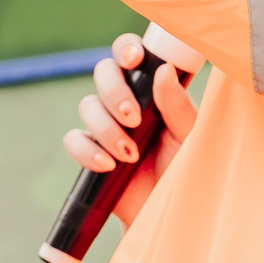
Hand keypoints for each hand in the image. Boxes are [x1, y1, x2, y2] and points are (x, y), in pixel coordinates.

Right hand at [63, 32, 197, 228]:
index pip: (132, 56)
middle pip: (103, 72)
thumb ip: (177, 105)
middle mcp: (126, 103)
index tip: (133, 59)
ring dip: (106, 128)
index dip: (126, 49)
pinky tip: (107, 165)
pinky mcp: (90, 152)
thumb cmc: (186, 171)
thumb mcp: (190, 136)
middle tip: (133, 118)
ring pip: (87, 105)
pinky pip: (73, 139)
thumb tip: (163, 70)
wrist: (166, 214)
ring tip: (129, 154)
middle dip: (113, 91)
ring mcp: (106, 126)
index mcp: (152, 91)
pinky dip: (87, 150)